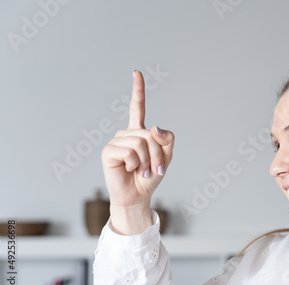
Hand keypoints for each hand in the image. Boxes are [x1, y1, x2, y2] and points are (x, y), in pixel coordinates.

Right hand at [101, 71, 174, 233]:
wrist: (138, 195)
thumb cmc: (150, 176)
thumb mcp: (166, 157)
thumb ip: (167, 139)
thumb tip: (154, 127)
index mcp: (139, 132)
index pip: (138, 108)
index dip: (138, 90)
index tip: (136, 72)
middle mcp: (126, 134)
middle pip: (150, 134)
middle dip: (157, 154)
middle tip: (153, 169)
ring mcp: (116, 141)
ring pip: (141, 142)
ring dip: (147, 161)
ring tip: (141, 171)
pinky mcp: (108, 151)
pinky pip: (130, 151)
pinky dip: (135, 164)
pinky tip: (129, 170)